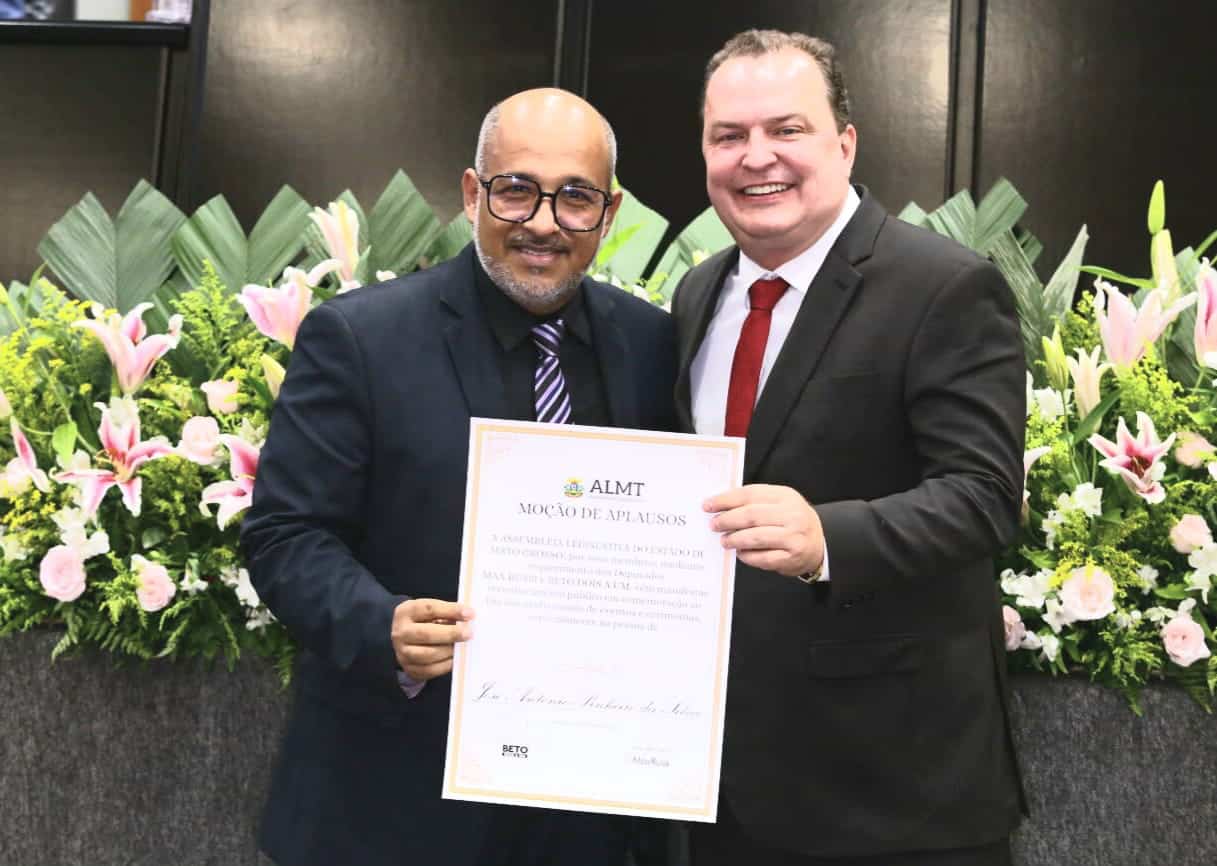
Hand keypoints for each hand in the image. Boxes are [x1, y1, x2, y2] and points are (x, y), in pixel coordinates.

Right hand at [391, 599, 474, 681]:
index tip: (470, 613)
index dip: (451, 610)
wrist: (407, 640)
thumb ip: (447, 613)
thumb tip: (469, 617)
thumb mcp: (431, 611)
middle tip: (468, 633)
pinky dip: (446, 664)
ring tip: (462, 646)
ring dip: (449, 650)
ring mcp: (403, 652)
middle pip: (426, 634)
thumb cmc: (424, 622)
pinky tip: (456, 657)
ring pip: (428, 654)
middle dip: (451, 633)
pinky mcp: (410, 668)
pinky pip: (431, 670)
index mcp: (406, 612)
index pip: (429, 609)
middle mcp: (401, 632)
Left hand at [704, 484, 823, 576]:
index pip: (750, 494)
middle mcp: (792, 515)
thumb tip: (721, 505)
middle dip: (727, 520)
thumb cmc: (792, 521)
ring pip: (755, 537)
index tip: (709, 505)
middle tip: (714, 525)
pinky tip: (740, 552)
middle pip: (751, 515)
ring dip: (735, 539)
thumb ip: (755, 501)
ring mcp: (793, 538)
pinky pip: (762, 558)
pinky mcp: (791, 558)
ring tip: (724, 540)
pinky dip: (747, 556)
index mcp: (786, 496)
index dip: (726, 500)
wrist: (820, 543)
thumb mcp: (780, 502)